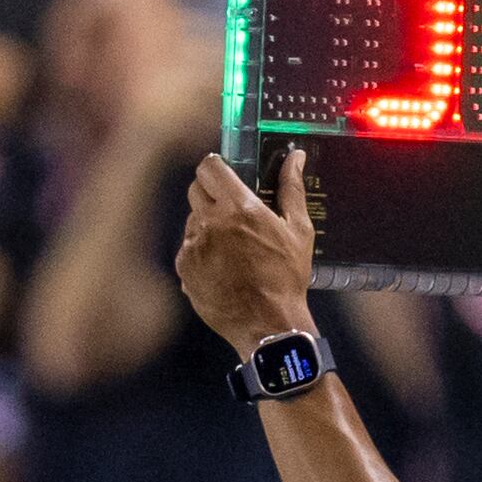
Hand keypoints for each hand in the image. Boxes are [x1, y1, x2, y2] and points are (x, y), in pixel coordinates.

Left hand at [174, 151, 313, 348]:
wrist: (267, 325)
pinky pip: (187, 248)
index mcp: (238, 208)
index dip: (216, 168)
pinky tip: (223, 266)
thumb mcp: (298, 229)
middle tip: (232, 210)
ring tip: (232, 245)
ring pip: (191, 221)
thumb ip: (291, 188)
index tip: (226, 176)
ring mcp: (192, 248)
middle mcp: (209, 224)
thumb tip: (294, 157)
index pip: (208, 167)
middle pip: (195, 190)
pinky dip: (201, 251)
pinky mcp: (183, 270)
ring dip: (206, 224)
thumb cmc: (286, 277)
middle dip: (211, 193)